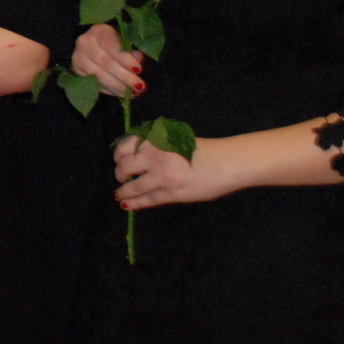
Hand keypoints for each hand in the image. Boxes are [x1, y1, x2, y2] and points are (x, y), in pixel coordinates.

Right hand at [73, 24, 144, 98]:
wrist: (90, 46)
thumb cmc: (111, 42)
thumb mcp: (122, 40)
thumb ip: (130, 49)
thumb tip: (138, 58)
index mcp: (99, 31)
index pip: (111, 45)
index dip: (125, 59)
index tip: (138, 70)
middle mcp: (85, 43)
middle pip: (105, 62)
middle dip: (124, 76)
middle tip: (139, 86)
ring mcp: (78, 58)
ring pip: (99, 75)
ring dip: (118, 86)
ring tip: (133, 93)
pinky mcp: (77, 71)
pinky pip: (95, 84)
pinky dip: (110, 90)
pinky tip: (121, 93)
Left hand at [115, 133, 235, 209]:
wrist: (225, 163)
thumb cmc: (202, 149)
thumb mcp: (174, 138)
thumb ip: (155, 144)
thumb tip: (135, 153)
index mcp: (155, 140)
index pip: (125, 147)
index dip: (118, 155)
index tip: (118, 159)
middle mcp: (154, 156)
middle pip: (125, 167)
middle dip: (119, 173)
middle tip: (120, 177)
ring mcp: (162, 176)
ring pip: (133, 186)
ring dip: (123, 191)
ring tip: (119, 194)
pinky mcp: (171, 193)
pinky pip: (147, 199)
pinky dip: (134, 203)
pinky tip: (126, 205)